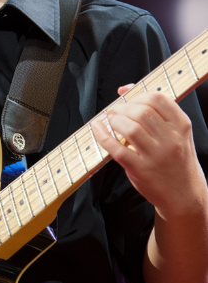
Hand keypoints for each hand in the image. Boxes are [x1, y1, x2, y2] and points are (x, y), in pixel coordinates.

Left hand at [92, 86, 205, 221]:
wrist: (184, 194)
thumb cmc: (176, 159)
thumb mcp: (176, 133)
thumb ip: (156, 111)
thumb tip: (124, 89)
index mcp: (181, 126)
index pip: (157, 99)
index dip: (137, 95)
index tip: (128, 100)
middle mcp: (171, 139)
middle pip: (142, 111)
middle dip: (123, 108)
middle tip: (114, 111)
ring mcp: (156, 156)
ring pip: (130, 127)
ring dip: (115, 120)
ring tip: (110, 120)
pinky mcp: (141, 170)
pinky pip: (117, 149)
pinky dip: (103, 136)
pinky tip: (98, 129)